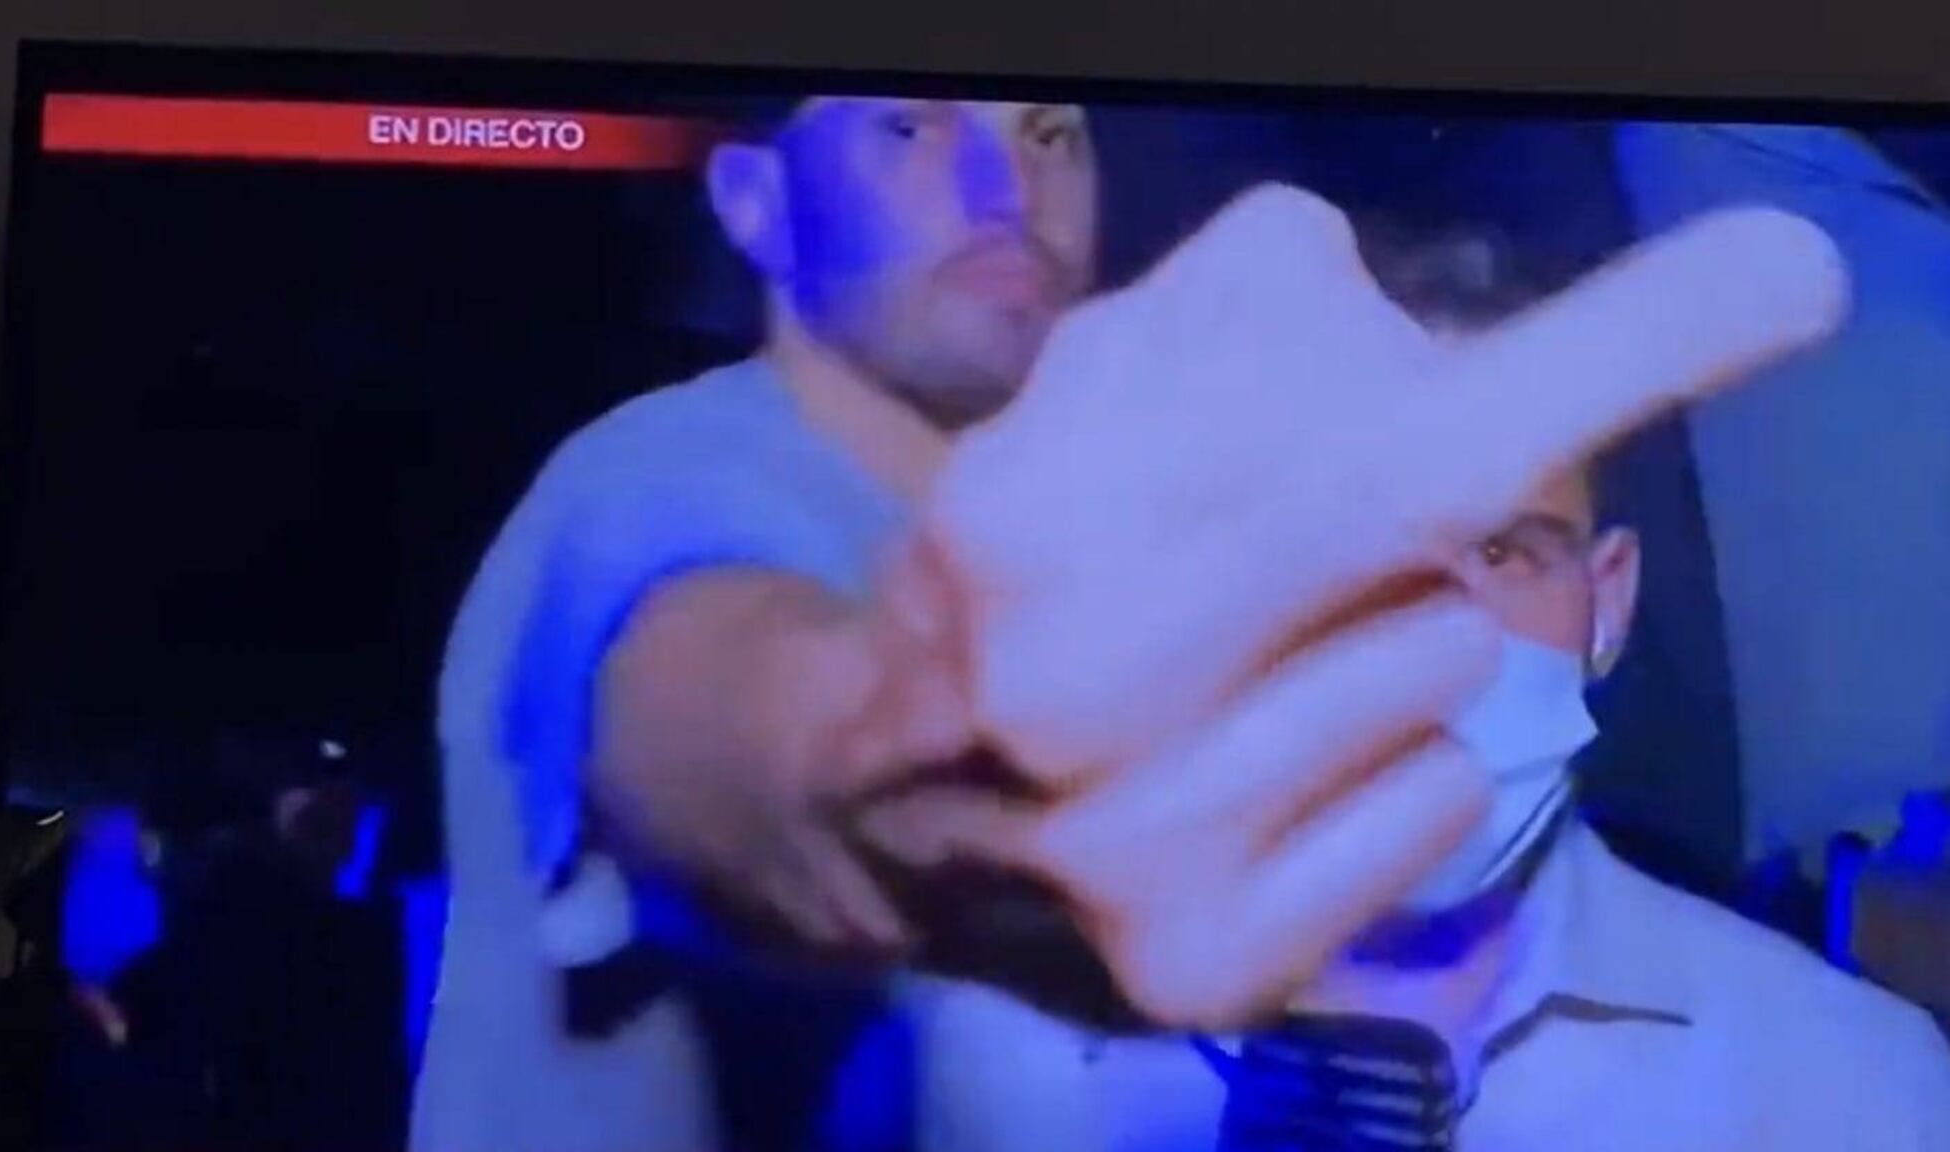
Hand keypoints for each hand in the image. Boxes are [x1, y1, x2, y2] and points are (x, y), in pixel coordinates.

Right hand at [871, 187, 1846, 1027]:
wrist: (872, 795)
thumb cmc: (1012, 573)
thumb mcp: (1078, 406)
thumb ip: (1246, 334)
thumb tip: (1444, 342)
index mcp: (1038, 511)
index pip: (1367, 433)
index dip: (1604, 350)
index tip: (1778, 281)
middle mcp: (1080, 687)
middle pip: (1451, 529)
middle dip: (1467, 481)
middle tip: (1411, 510)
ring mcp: (1139, 853)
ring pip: (1452, 664)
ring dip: (1405, 631)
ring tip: (1275, 662)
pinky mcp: (1199, 970)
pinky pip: (1433, 807)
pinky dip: (1395, 769)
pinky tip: (1282, 772)